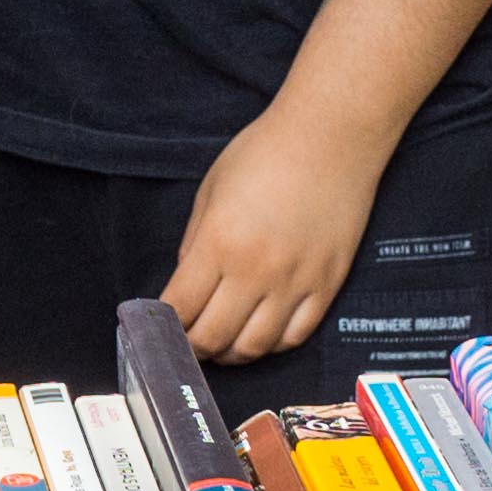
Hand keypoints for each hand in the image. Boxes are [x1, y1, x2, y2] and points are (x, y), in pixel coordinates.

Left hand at [160, 103, 385, 363]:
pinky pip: (295, 336)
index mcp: (218, 242)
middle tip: (187, 344)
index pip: (181, 308)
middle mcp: (255, 270)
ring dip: (231, 354)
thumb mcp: (211, 190)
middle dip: (192, 348)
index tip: (160, 329)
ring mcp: (295, 282)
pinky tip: (259, 335)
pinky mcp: (327, 285)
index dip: (165, 327)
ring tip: (222, 346)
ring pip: (255, 347)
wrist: (331, 136)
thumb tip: (186, 291)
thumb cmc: (264, 153)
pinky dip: (271, 345)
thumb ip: (194, 244)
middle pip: (213, 337)